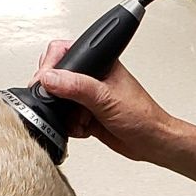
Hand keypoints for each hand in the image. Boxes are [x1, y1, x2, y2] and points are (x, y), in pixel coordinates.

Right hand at [33, 42, 175, 162]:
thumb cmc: (142, 116)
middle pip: (55, 77)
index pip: (64, 51)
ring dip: (64, 114)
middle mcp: (92, 77)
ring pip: (58, 100)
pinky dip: (70, 126)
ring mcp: (87, 96)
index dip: (50, 65)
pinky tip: (85, 128)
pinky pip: (65, 118)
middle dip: (55, 95)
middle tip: (62, 104)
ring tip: (79, 118)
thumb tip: (50, 78)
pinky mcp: (85, 114)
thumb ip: (77, 87)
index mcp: (100, 62)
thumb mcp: (106, 98)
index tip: (44, 82)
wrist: (151, 143)